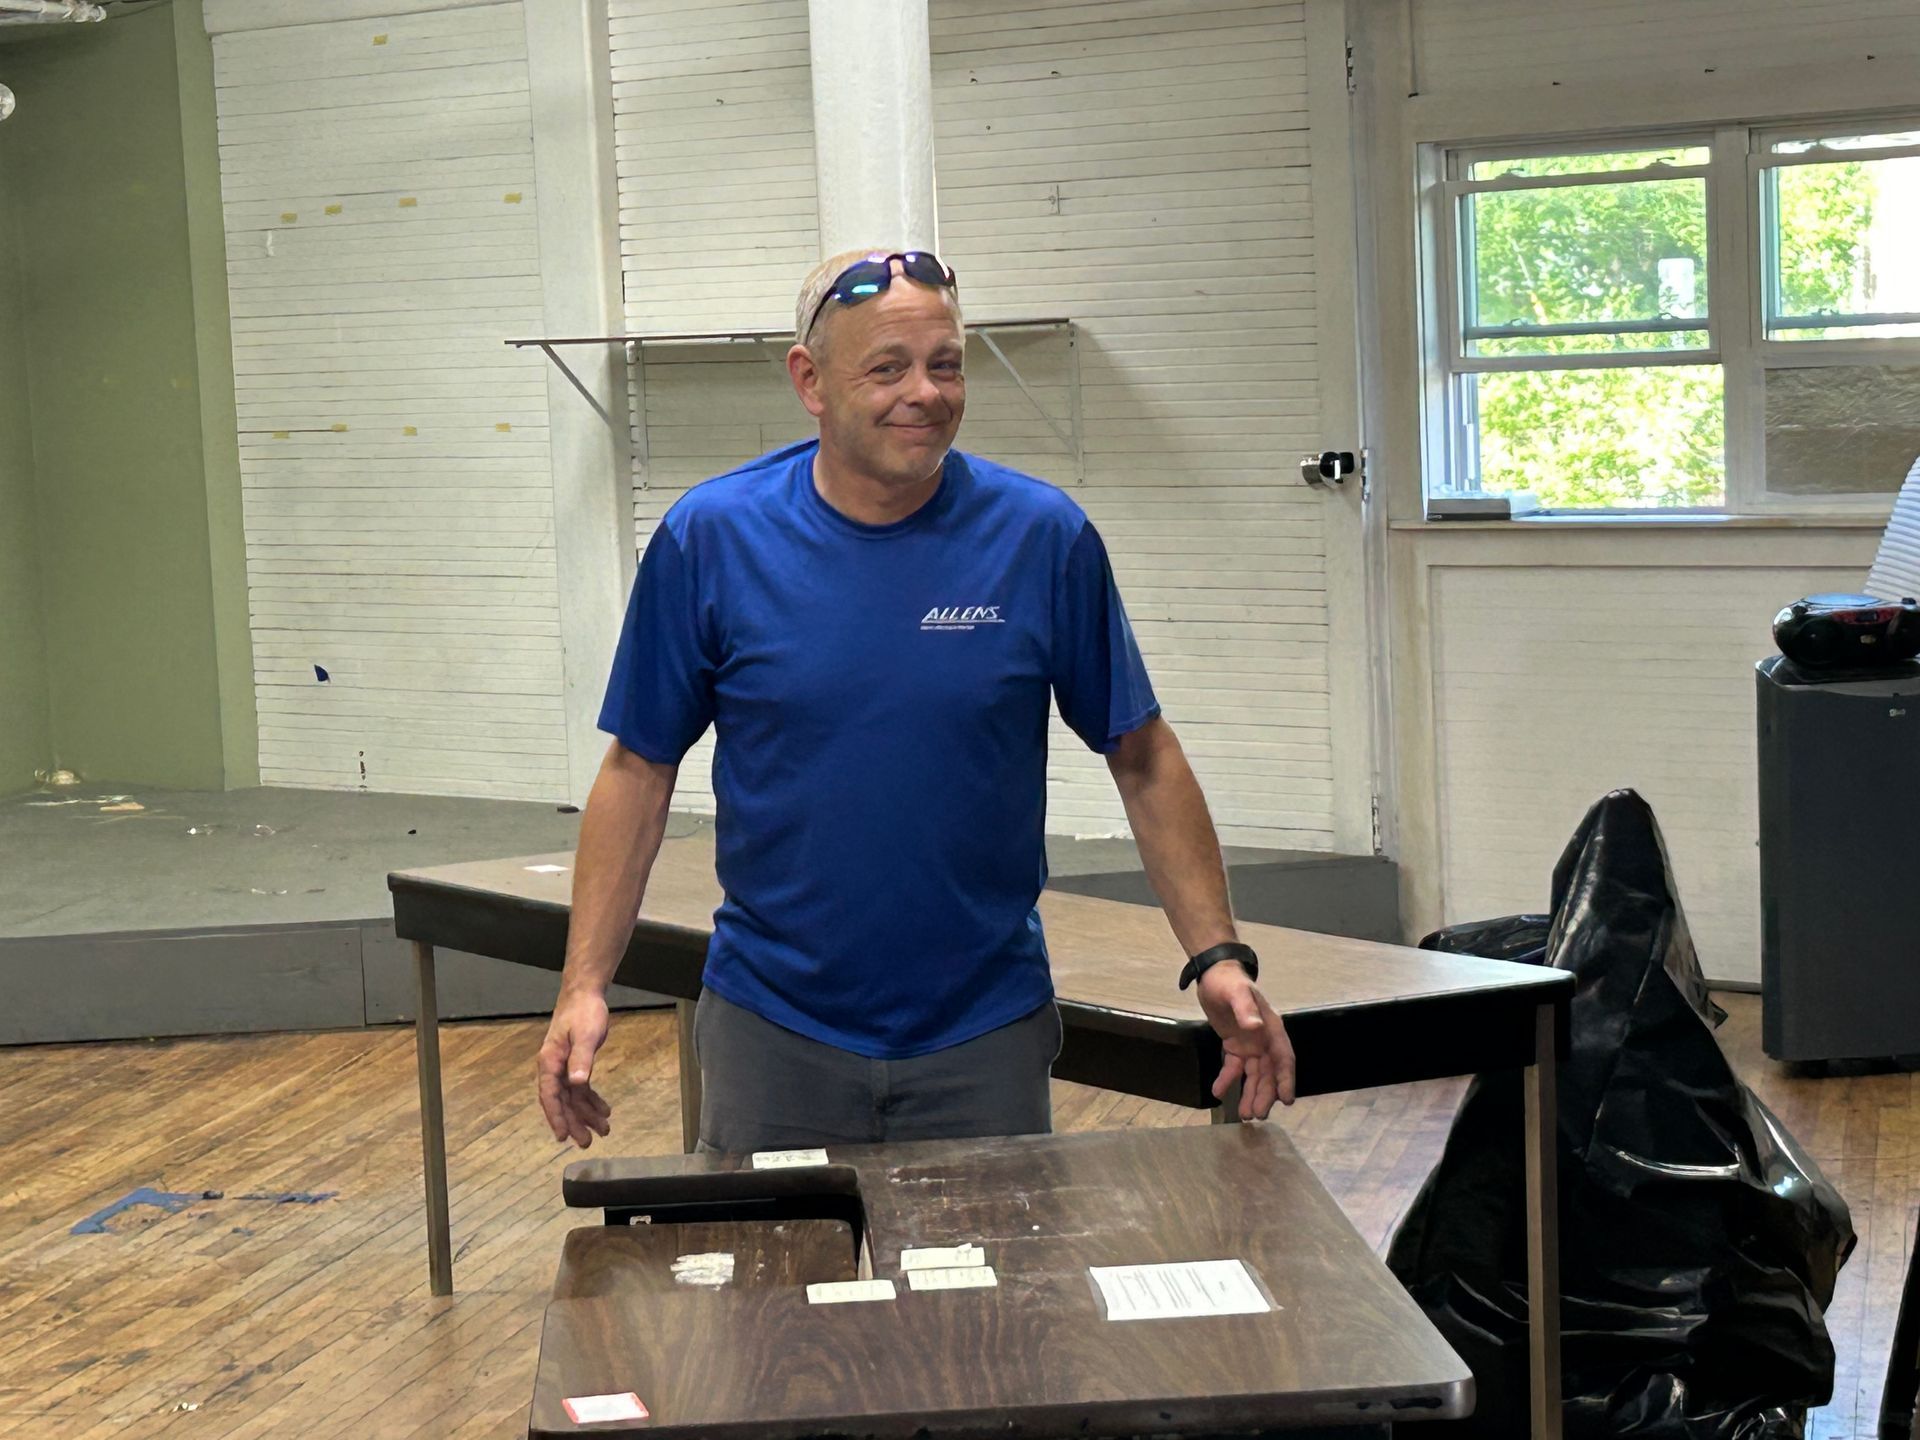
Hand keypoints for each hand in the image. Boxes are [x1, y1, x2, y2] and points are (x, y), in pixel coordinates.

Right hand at [536, 986, 612, 1147]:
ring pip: (574, 1098)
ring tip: (603, 1131)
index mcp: (550, 1062)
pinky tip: (604, 1111)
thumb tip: (577, 1083)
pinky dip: (592, 1101)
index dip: (556, 1117)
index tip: (563, 1136)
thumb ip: (581, 1060)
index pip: (550, 1096)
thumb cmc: (583, 1012)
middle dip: (574, 1122)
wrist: (585, 995)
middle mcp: (554, 1068)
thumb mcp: (585, 1036)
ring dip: (586, 1114)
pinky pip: (582, 1089)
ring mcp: (564, 1067)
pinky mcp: (575, 1064)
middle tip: (586, 1142)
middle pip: (563, 1102)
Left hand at [1196, 963, 1295, 1119]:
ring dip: (1251, 1093)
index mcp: (1271, 1029)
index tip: (1287, 1100)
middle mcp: (1265, 1040)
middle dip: (1266, 1094)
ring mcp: (1251, 1045)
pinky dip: (1228, 1080)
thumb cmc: (1228, 981)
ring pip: (1254, 1075)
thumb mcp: (1236, 992)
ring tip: (1245, 1115)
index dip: (1286, 1079)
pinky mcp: (1236, 1046)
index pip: (1283, 1058)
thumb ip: (1245, 1009)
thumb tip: (1255, 1027)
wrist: (1213, 975)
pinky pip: (1234, 1067)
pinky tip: (1218, 1092)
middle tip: (1258, 1114)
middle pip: (1269, 1072)